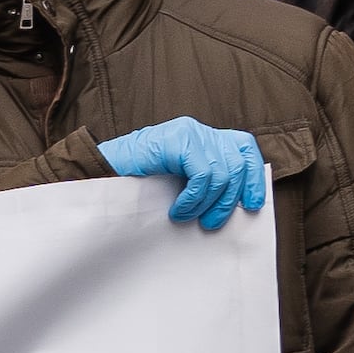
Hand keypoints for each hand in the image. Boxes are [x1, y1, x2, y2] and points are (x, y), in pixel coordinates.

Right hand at [96, 118, 269, 229]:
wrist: (100, 173)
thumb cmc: (136, 182)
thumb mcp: (180, 180)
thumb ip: (206, 182)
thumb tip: (237, 203)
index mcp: (203, 137)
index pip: (244, 148)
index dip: (253, 176)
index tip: (252, 205)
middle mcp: (198, 130)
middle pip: (237, 163)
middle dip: (228, 199)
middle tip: (212, 223)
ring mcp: (188, 132)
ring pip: (221, 172)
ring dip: (207, 202)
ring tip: (188, 218)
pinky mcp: (176, 140)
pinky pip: (202, 174)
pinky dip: (194, 198)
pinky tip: (178, 209)